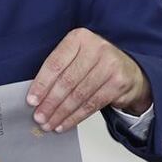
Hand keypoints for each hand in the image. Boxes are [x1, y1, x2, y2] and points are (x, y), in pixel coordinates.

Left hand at [26, 28, 151, 132]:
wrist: (129, 70)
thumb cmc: (95, 64)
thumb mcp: (77, 57)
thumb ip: (59, 70)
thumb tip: (36, 96)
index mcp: (79, 38)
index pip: (55, 63)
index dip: (41, 84)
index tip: (31, 100)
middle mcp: (96, 48)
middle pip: (67, 81)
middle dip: (50, 102)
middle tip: (39, 117)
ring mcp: (110, 65)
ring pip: (79, 95)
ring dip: (61, 113)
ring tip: (49, 123)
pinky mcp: (118, 82)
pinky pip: (92, 104)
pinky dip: (75, 117)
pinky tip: (64, 124)